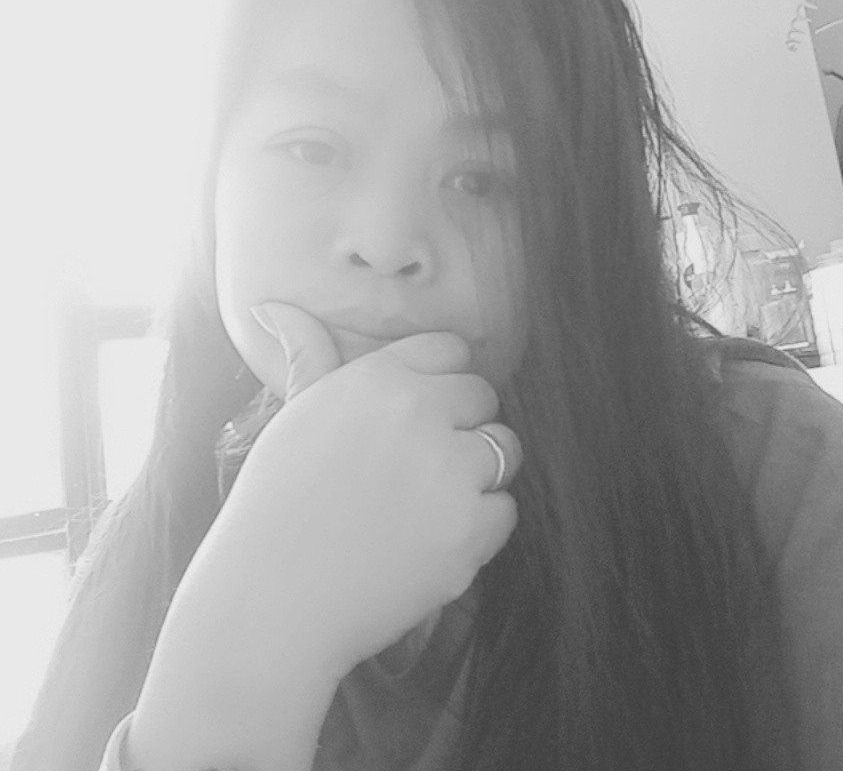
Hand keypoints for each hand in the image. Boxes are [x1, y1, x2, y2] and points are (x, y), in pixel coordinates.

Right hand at [188, 301, 521, 684]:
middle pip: (483, 396)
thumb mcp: (293, 417)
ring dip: (478, 473)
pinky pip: (506, 511)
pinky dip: (480, 528)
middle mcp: (419, 413)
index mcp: (376, 379)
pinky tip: (433, 541)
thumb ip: (307, 357)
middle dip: (462, 426)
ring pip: (504, 450)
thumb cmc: (274, 505)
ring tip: (431, 502)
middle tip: (425, 464)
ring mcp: (449, 472)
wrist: (270, 601)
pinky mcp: (469, 531)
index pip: (451, 350)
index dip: (442, 381)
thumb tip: (274, 306)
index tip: (426, 412)